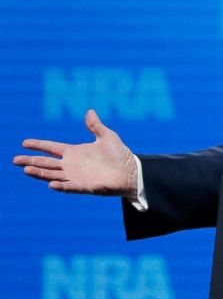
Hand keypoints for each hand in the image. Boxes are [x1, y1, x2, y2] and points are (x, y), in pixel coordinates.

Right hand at [13, 109, 137, 197]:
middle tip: (15, 160)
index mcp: (74, 152)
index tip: (24, 142)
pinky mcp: (85, 186)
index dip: (39, 145)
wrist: (131, 171)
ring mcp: (77, 176)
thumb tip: (89, 111)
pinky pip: (70, 187)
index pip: (52, 148)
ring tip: (26, 169)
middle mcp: (72, 165)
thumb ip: (95, 126)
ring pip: (53, 175)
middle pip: (47, 163)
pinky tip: (51, 184)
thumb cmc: (120, 155)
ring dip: (40, 173)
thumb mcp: (107, 136)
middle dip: (31, 160)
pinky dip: (61, 185)